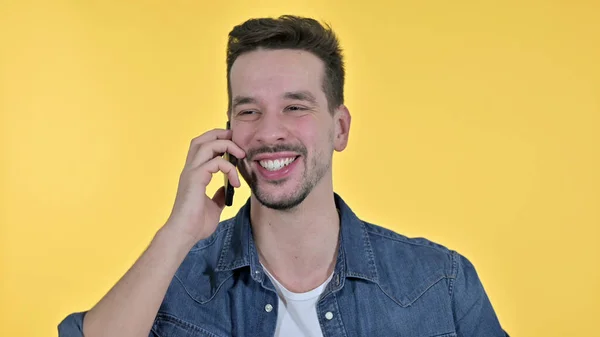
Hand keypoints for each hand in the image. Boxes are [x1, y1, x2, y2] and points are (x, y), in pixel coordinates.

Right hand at [163, 128, 244, 244]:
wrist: (184, 235)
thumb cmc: (196, 224)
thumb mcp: (213, 207)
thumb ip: (219, 195)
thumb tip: (226, 188)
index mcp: (193, 174)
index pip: (202, 147)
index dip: (217, 141)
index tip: (235, 146)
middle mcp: (190, 170)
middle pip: (201, 139)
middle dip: (220, 134)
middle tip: (237, 140)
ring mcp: (191, 173)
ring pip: (207, 144)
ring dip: (227, 146)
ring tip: (241, 155)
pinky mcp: (195, 179)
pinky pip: (215, 162)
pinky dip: (229, 168)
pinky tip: (235, 181)